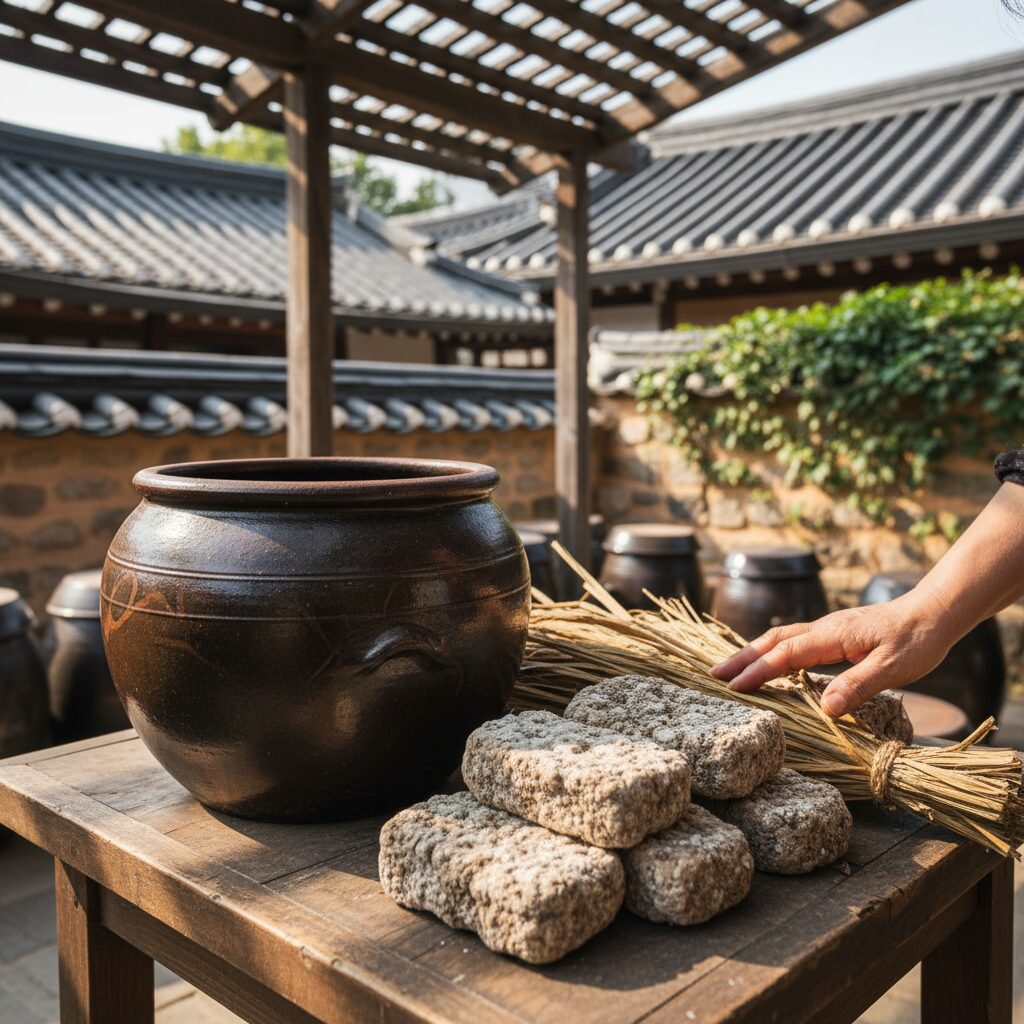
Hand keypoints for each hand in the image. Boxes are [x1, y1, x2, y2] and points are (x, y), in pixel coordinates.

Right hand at [710, 591, 956, 718]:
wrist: (933, 612)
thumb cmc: (916, 640)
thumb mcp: (894, 668)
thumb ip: (857, 685)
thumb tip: (825, 709)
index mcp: (832, 635)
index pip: (786, 654)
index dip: (758, 671)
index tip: (734, 687)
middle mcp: (823, 629)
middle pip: (772, 640)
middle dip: (741, 657)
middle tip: (713, 675)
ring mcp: (827, 629)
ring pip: (780, 637)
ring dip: (753, 652)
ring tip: (731, 669)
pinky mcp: (834, 634)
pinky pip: (793, 641)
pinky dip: (772, 650)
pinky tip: (769, 663)